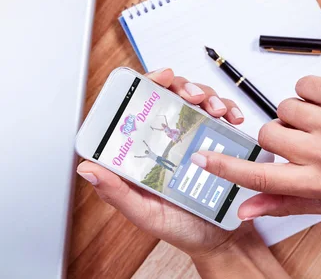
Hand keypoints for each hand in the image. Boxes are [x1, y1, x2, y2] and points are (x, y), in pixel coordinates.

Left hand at [77, 68, 288, 277]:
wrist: (220, 241)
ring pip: (200, 100)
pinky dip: (231, 110)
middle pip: (171, 95)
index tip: (159, 79)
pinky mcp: (220, 141)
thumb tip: (86, 168)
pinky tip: (234, 119)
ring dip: (209, 96)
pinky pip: (225, 117)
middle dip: (183, 85)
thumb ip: (116, 192)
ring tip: (216, 110)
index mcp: (145, 150)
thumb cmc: (180, 227)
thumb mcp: (144, 212)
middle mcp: (169, 139)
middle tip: (192, 96)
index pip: (140, 108)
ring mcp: (196, 137)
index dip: (146, 85)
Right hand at [191, 76, 320, 218]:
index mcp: (319, 183)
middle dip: (279, 133)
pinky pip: (301, 86)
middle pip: (267, 135)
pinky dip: (311, 92)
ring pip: (284, 109)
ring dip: (298, 113)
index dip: (226, 167)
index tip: (202, 159)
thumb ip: (282, 202)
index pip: (260, 177)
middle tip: (304, 138)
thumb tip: (244, 209)